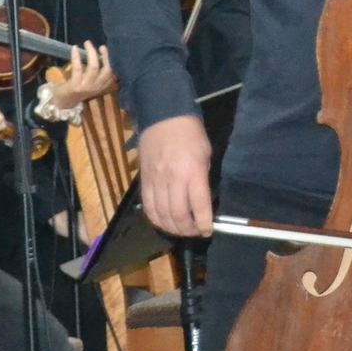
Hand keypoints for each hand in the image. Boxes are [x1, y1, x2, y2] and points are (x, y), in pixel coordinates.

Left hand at [48, 42, 116, 108]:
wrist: (61, 103)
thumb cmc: (74, 91)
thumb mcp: (88, 84)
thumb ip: (93, 74)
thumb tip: (94, 55)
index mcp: (101, 87)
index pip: (110, 73)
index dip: (108, 60)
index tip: (103, 49)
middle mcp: (96, 87)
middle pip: (105, 69)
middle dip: (103, 55)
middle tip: (97, 45)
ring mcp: (86, 87)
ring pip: (93, 67)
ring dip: (91, 53)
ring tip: (87, 43)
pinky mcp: (76, 85)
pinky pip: (78, 68)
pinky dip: (76, 57)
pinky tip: (74, 48)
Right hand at [139, 114, 213, 235]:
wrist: (163, 118)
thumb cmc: (191, 135)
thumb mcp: (206, 155)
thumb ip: (203, 179)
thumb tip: (201, 202)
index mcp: (193, 172)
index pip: (199, 206)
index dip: (204, 223)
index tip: (208, 231)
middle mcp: (173, 180)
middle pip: (178, 215)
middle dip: (188, 230)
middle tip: (194, 232)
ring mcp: (156, 181)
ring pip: (161, 214)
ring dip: (172, 228)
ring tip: (181, 231)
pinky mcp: (143, 181)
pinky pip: (148, 206)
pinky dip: (156, 219)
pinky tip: (164, 222)